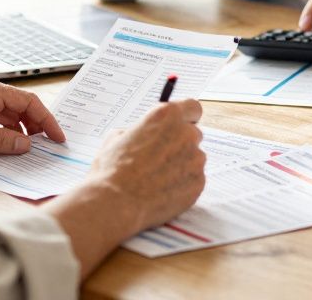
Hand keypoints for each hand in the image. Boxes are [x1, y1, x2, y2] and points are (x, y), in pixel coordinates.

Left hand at [0, 78, 65, 154]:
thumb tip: (26, 144)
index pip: (28, 102)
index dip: (46, 120)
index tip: (57, 136)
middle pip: (23, 106)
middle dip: (38, 124)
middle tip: (49, 143)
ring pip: (12, 113)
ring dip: (23, 128)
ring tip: (32, 146)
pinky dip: (8, 131)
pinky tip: (11, 143)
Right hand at [86, 100, 205, 233]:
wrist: (116, 204)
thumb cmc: (112, 171)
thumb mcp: (116, 137)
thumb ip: (140, 129)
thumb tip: (145, 132)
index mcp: (167, 116)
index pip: (192, 107)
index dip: (187, 117)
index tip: (181, 125)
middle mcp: (186, 133)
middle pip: (193, 134)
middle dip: (180, 144)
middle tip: (160, 158)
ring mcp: (196, 158)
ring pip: (194, 158)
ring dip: (181, 165)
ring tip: (157, 179)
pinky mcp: (199, 181)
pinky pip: (194, 178)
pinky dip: (183, 184)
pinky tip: (163, 191)